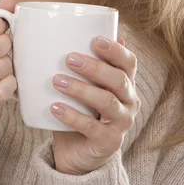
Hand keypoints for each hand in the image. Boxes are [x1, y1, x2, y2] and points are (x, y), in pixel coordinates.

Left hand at [50, 36, 140, 174]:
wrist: (77, 152)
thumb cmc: (78, 109)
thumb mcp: (79, 85)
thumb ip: (74, 64)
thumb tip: (54, 32)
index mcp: (124, 82)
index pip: (129, 62)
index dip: (116, 49)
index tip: (95, 39)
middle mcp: (129, 101)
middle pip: (119, 79)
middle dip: (95, 67)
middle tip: (69, 58)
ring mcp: (122, 123)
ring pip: (107, 102)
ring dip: (81, 89)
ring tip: (57, 81)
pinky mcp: (109, 143)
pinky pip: (93, 128)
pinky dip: (73, 116)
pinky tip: (55, 107)